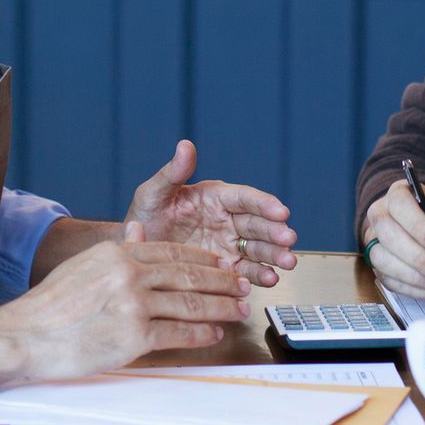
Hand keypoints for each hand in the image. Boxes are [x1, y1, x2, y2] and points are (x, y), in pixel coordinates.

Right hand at [8, 222, 250, 380]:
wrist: (25, 337)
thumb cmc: (50, 308)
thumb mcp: (83, 266)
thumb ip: (117, 251)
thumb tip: (139, 234)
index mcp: (117, 253)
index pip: (171, 251)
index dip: (203, 258)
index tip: (221, 264)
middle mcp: (128, 273)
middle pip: (188, 274)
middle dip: (221, 281)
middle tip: (241, 286)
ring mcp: (133, 304)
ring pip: (191, 302)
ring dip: (221, 307)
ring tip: (237, 309)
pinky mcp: (134, 335)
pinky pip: (180, 332)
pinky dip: (203, 333)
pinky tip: (215, 332)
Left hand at [124, 139, 297, 285]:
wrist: (136, 253)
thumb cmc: (143, 218)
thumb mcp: (153, 194)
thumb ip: (173, 172)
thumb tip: (185, 145)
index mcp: (215, 198)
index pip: (245, 198)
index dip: (264, 204)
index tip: (281, 211)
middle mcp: (227, 220)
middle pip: (258, 225)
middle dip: (276, 232)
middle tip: (288, 238)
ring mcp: (228, 246)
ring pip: (259, 249)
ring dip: (276, 255)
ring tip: (288, 262)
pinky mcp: (226, 270)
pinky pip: (247, 272)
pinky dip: (261, 276)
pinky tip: (270, 279)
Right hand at [361, 179, 424, 299]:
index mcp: (401, 193)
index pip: (400, 203)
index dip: (417, 225)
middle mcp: (382, 213)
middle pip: (386, 232)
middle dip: (415, 256)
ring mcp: (376, 239)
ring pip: (380, 258)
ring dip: (411, 275)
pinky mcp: (378, 263)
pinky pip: (386, 278)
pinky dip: (410, 288)